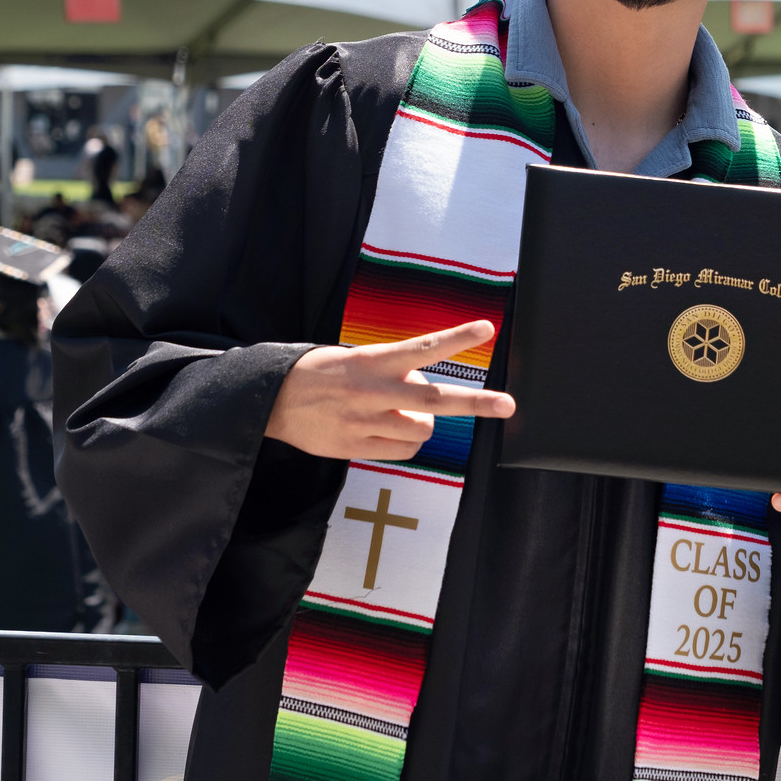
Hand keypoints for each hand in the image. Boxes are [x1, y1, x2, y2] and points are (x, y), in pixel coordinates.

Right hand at [266, 321, 514, 461]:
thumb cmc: (320, 373)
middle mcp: (372, 392)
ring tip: (402, 413)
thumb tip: (425, 384)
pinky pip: (403, 450)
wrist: (272, 400)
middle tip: (508, 405)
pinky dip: (407, 441)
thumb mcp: (355, 357)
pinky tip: (389, 430)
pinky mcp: (357, 448)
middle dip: (476, 403)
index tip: (486, 329)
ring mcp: (366, 423)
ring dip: (425, 423)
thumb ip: (392, 369)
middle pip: (434, 400)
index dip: (455, 339)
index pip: (421, 348)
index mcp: (371, 361)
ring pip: (422, 430)